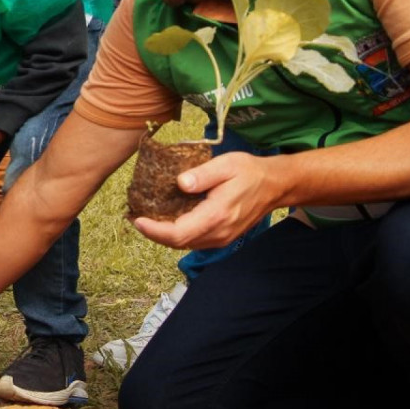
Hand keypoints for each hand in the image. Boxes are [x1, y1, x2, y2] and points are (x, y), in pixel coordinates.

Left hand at [131, 152, 283, 249]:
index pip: (179, 233)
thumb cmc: (250, 172)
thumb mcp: (226, 164)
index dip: (154, 231)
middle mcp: (219, 232)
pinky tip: (167, 220)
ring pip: (185, 244)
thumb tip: (180, 182)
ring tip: (146, 218)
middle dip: (154, 233)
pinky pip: (194, 240)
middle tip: (134, 217)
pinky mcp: (222, 236)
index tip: (137, 219)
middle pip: (178, 243)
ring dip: (164, 235)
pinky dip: (177, 233)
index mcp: (217, 215)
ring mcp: (221, 237)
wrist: (275, 185)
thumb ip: (203, 175)